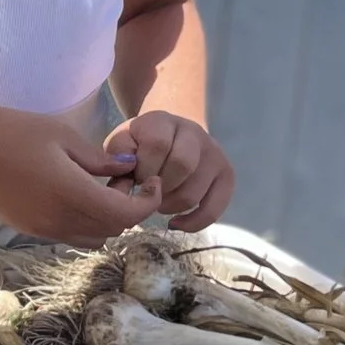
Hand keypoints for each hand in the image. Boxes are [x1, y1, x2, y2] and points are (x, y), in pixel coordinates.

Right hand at [0, 106, 162, 244]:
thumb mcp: (61, 135)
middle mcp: (59, 220)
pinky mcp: (29, 229)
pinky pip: (71, 234)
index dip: (147, 201)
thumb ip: (98, 158)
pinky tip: (75, 193)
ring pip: (94, 237)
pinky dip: (86, 221)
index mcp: (71, 194)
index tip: (151, 181)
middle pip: (113, 229)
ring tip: (100, 188)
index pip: (125, 214)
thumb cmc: (11, 131)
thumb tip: (128, 168)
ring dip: (107, 219)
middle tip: (123, 178)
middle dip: (129, 208)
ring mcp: (42, 229)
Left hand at [105, 111, 233, 230]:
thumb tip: (127, 175)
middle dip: (157, 188)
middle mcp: (195, 133)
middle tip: (146, 191)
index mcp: (164, 121)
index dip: (143, 169)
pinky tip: (174, 223)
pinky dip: (192, 223)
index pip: (158, 145)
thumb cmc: (139, 144)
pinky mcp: (226, 176)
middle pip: (181, 167)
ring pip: (193, 193)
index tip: (134, 178)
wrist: (170, 135)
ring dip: (169, 206)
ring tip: (157, 201)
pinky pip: (213, 209)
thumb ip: (117, 154)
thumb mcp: (122, 142)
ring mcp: (214, 154)